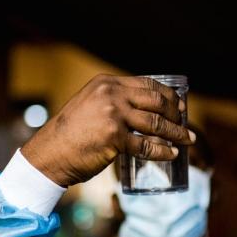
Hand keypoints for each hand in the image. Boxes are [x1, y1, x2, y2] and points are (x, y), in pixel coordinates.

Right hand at [21, 74, 194, 186]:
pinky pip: (147, 145)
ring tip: (186, 140)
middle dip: (176, 113)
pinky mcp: (114, 137)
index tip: (181, 104)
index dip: (168, 94)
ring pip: (156, 123)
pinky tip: (171, 154)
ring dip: (176, 133)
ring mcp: (113, 115)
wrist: (50, 153)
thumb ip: (112, 102)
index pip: (147, 84)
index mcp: (107, 83)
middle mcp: (111, 94)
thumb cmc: (70, 134)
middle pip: (156, 101)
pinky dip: (163, 151)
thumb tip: (141, 110)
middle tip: (185, 123)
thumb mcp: (90, 105)